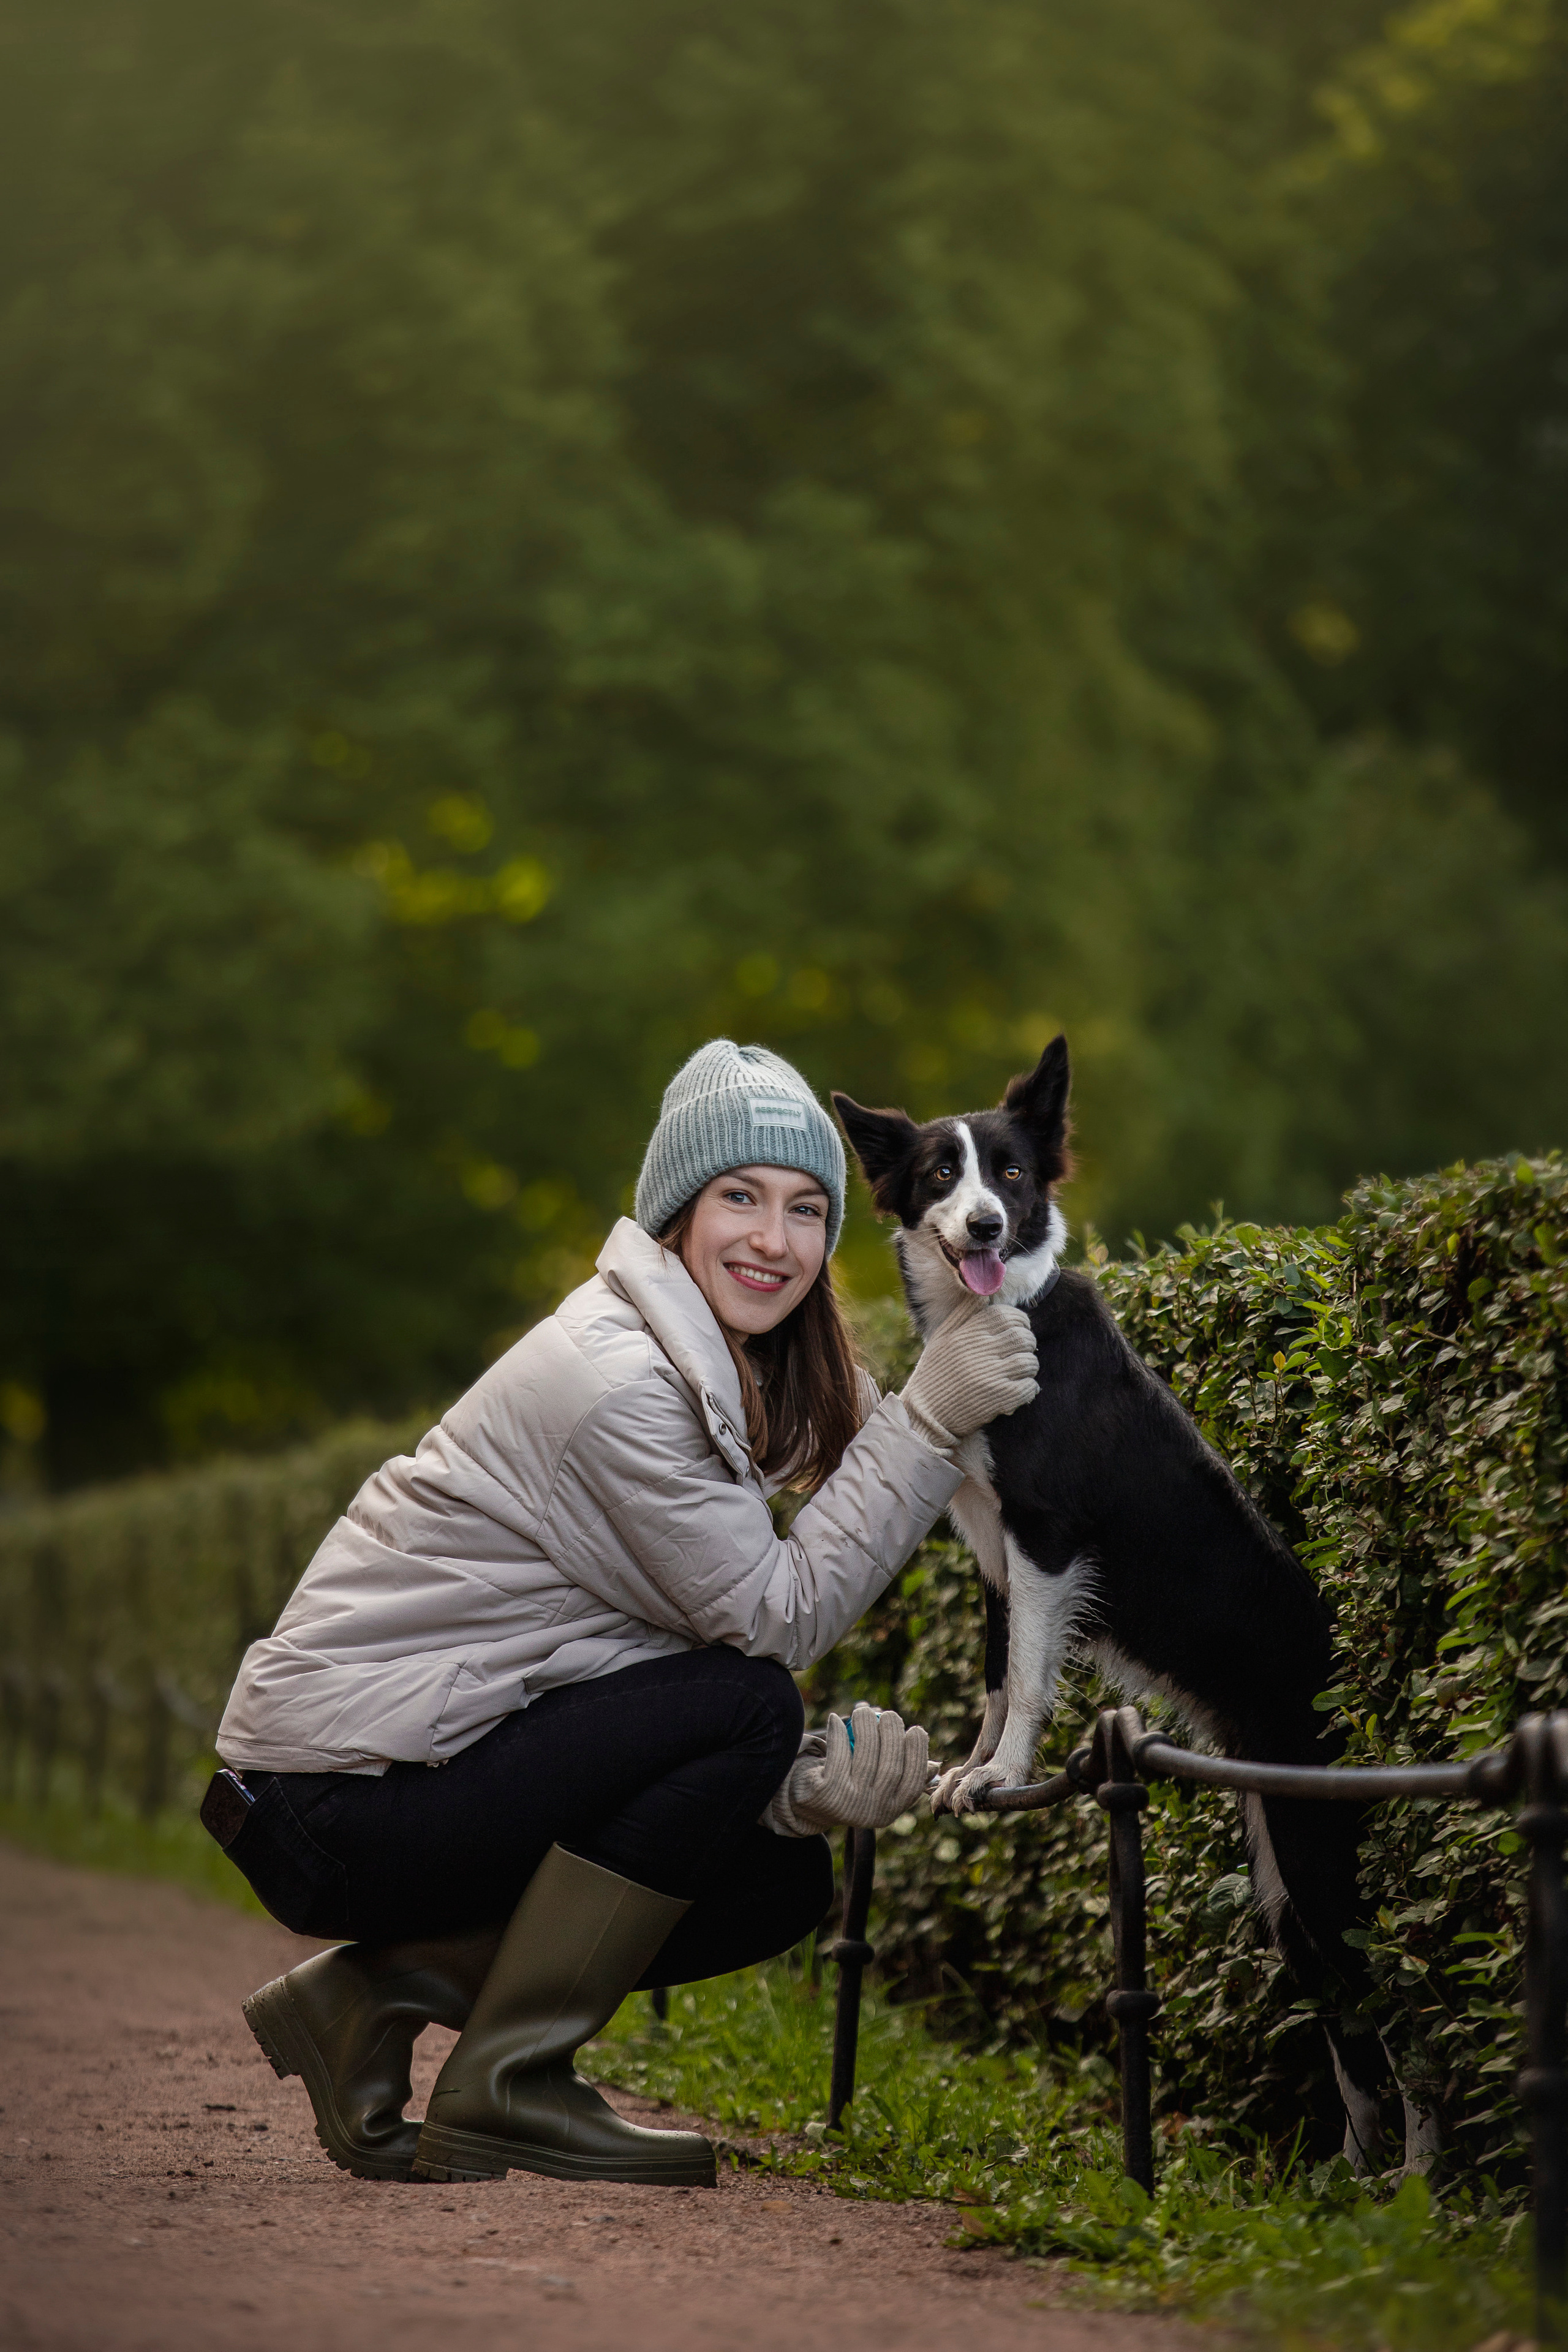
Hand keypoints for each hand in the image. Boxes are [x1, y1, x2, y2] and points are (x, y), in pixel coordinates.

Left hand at [761, 1703, 933, 1836]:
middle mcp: (873, 1811)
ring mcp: (850, 1804)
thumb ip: (903, 1775)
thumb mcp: (878, 1786)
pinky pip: (838, 1755)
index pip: (912, 1782)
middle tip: (887, 1715)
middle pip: (891, 1767)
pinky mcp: (827, 1793)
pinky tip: (835, 1719)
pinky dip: (838, 1733)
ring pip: (865, 1757)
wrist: (809, 1802)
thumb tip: (934, 1766)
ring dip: (866, 1727)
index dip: (917, 1754)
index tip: (916, 1729)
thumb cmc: (851, 1784)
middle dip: (892, 1735)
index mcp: (891, 1810)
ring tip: (862, 1711)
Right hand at [900, 1293, 1037, 1453]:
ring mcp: (991, 1375)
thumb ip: (964, 1313)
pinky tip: (1021, 1391)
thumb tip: (985, 1293)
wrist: (924, 1414)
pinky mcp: (999, 1398)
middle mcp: (981, 1351)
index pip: (1008, 1316)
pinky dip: (1030, 1389)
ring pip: (1029, 1362)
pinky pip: (1029, 1387)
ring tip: (1020, 1373)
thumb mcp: (941, 1337)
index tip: (1018, 1330)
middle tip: (1020, 1353)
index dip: (1020, 1321)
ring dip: (1029, 1367)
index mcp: (968, 1333)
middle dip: (1028, 1344)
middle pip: (1023, 1338)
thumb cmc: (934, 1373)